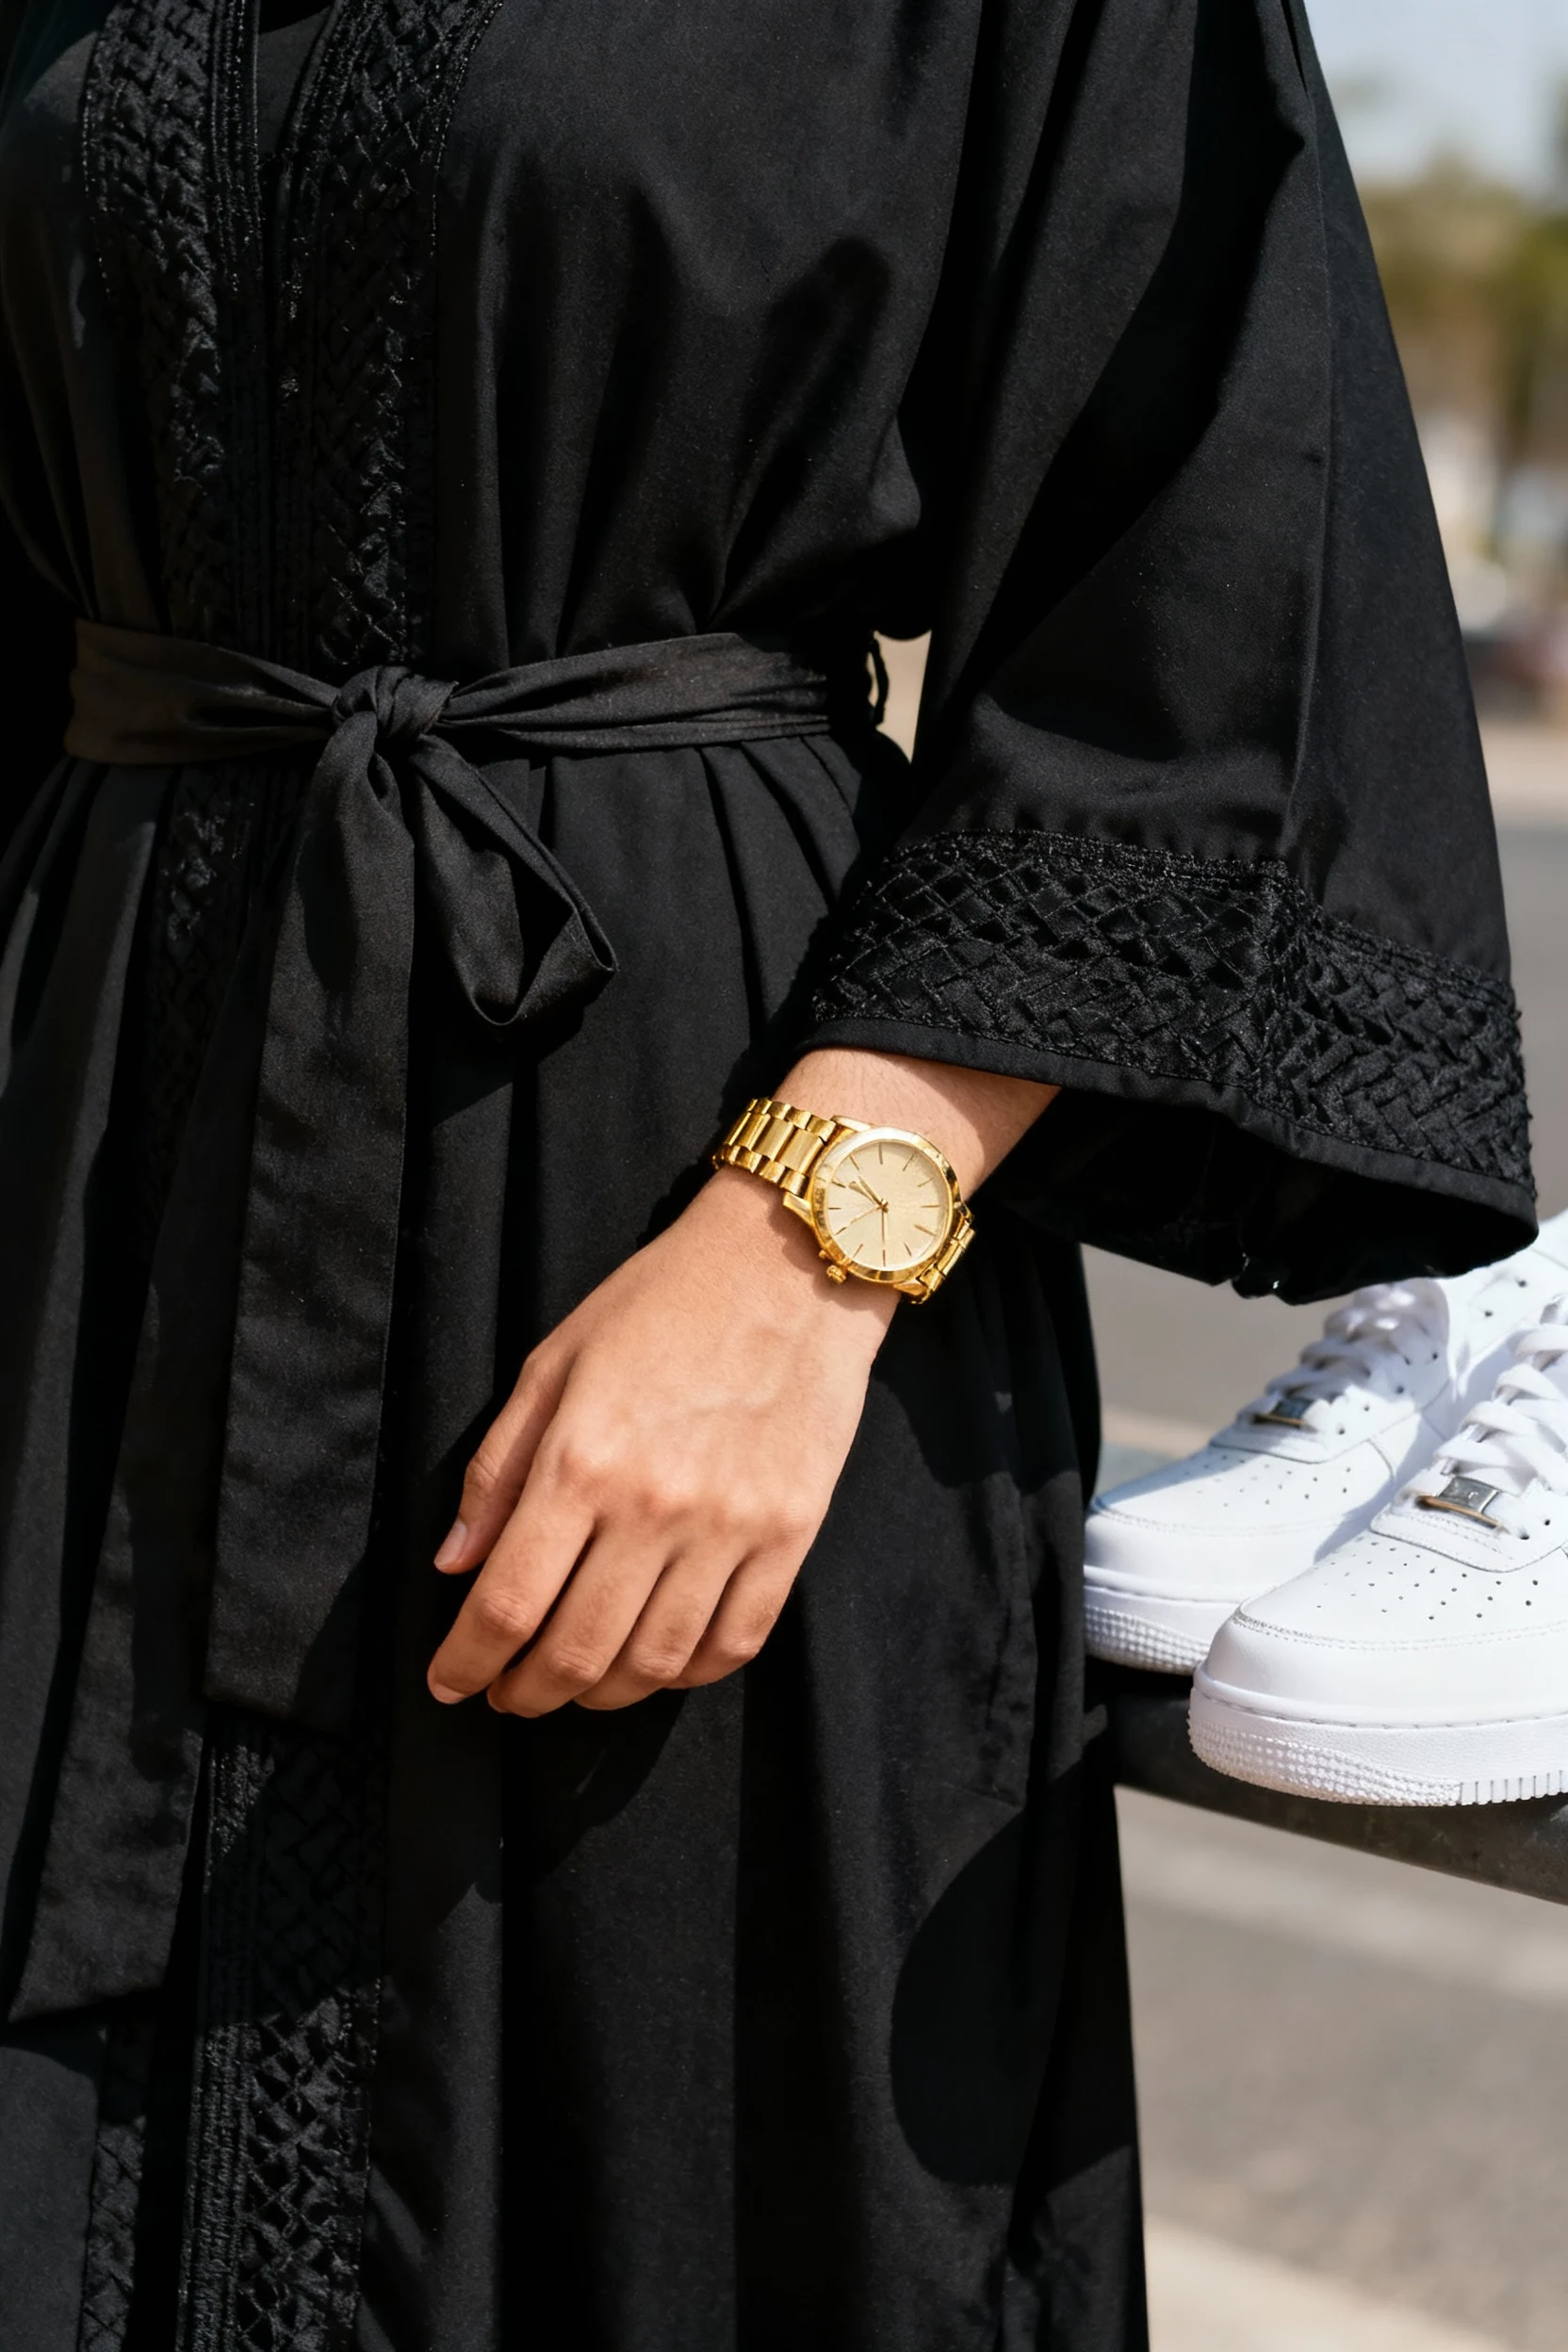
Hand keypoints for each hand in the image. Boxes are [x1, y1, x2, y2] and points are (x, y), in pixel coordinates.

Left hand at [426, 1167, 896, 1714]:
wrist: (787, 1265)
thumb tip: (454, 1564)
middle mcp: (655, 1506)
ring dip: (601, 1695)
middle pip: (577, 1652)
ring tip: (575, 1685)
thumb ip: (497, 1469)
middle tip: (506, 1693)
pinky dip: (687, 1674)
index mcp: (582, 1461)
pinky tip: (656, 1663)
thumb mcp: (552, 1363)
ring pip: (655, 1663)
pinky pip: (735, 1643)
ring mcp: (731, 1526)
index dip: (467, 1661)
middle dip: (526, 1692)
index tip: (450, 1680)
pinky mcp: (791, 1533)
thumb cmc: (661, 1302)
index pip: (508, 1603)